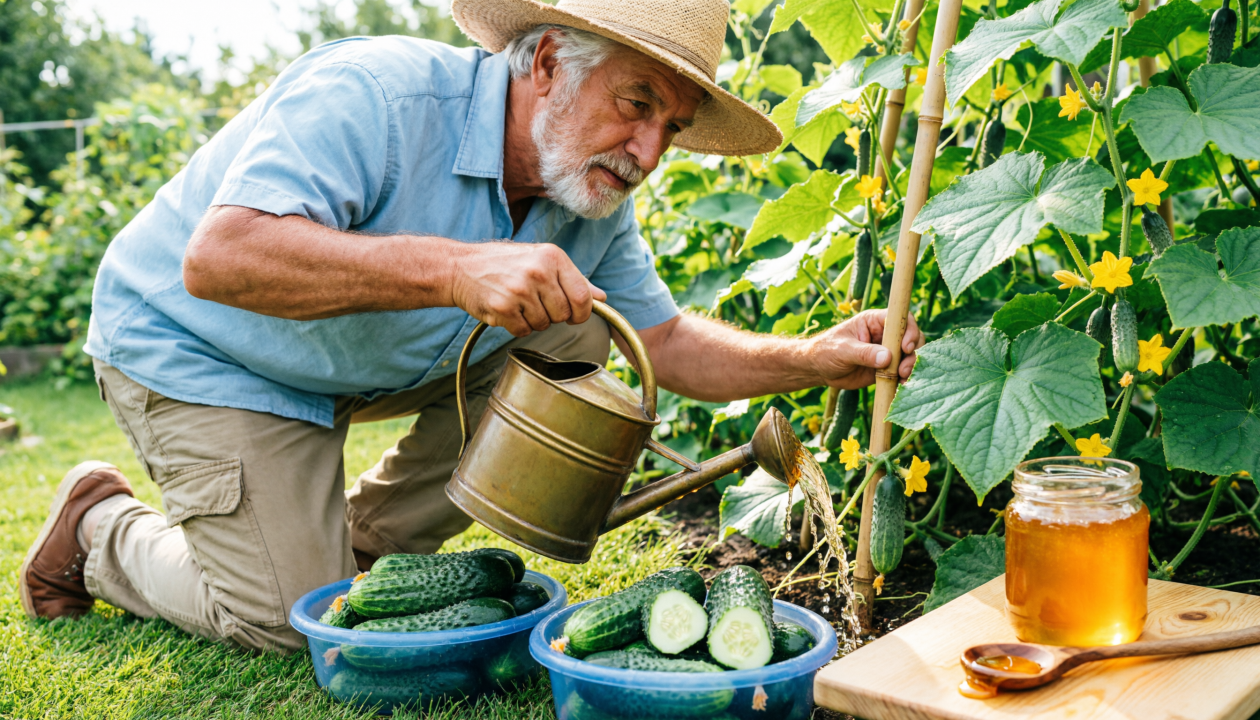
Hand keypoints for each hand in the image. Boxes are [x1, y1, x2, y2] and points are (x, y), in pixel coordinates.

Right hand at [449, 242, 606, 336]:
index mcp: (553, 256)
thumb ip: (574, 280)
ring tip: (517, 302)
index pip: (583, 297)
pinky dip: (516, 326)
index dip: (581, 313)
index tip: (573, 314)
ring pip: (544, 325)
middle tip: (534, 302)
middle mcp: (538, 271)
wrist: (460, 267)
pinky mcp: (503, 308)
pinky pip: (523, 331)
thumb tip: (602, 298)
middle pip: (563, 315)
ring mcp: (520, 290)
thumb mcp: (541, 261)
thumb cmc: (504, 264)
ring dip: (532, 320)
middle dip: (552, 315)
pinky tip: (506, 310)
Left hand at [808, 309, 923, 389]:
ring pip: (910, 355)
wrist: (818, 369)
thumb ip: (864, 353)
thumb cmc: (825, 351)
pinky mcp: (886, 368)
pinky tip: (903, 386)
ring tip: (904, 379)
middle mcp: (884, 334)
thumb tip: (887, 357)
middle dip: (913, 352)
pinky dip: (906, 378)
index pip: (900, 318)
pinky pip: (902, 371)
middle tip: (904, 369)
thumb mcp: (842, 350)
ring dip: (911, 366)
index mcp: (874, 321)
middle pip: (911, 336)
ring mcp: (887, 351)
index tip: (905, 348)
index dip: (908, 330)